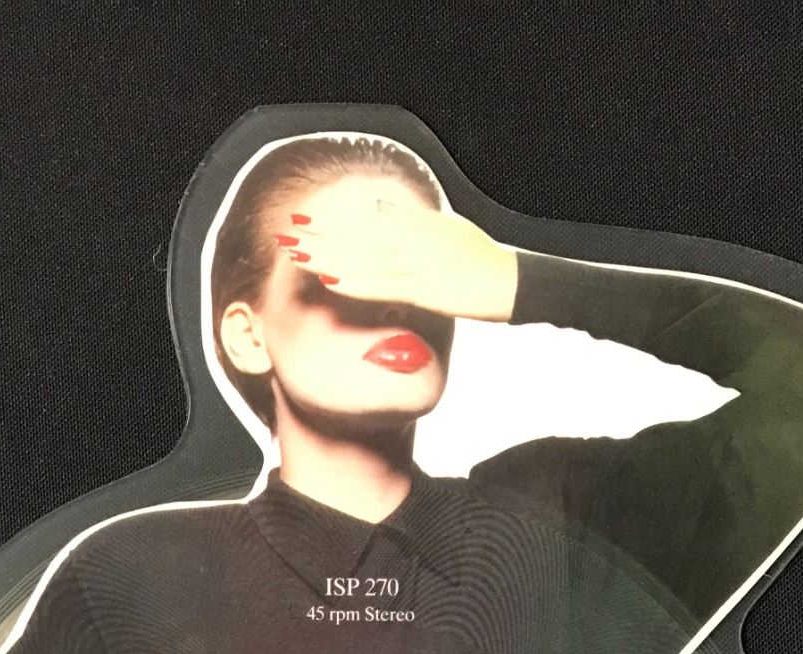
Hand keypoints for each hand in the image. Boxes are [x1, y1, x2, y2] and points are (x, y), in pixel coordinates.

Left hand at [279, 195, 517, 322]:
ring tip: (297, 254)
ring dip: (330, 257)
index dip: (335, 216)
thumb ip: (418, 223)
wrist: (514, 282)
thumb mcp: (450, 232)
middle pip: (361, 234)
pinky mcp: (427, 291)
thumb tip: (387, 212)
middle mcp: (417, 238)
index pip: (369, 216)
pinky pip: (385, 287)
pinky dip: (357, 283)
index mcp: (421, 224)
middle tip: (288, 229)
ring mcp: (421, 264)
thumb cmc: (484, 262)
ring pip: (366, 259)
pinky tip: (331, 281)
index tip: (306, 214)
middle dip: (322, 233)